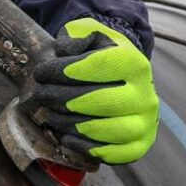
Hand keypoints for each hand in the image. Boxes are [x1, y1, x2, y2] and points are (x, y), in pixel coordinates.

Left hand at [30, 17, 158, 163]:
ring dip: (70, 123)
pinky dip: (86, 147)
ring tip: (49, 114)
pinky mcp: (140, 145)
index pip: (96, 67)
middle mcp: (145, 94)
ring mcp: (145, 122)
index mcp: (133, 63)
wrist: (124, 75)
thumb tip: (66, 51)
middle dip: (61, 98)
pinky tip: (66, 136)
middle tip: (40, 94)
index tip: (40, 73)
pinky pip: (114, 153)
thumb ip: (75, 35)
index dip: (62, 71)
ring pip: (106, 129)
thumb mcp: (88, 32)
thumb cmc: (99, 52)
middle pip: (100, 101)